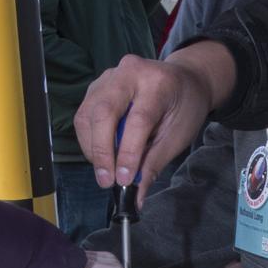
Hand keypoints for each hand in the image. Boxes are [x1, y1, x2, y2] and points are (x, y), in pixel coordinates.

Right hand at [73, 46, 235, 196]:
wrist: (183, 79)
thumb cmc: (184, 107)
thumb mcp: (179, 135)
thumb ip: (154, 162)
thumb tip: (137, 194)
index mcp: (158, 82)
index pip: (138, 120)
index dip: (128, 153)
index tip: (124, 180)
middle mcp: (130, 72)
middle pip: (104, 112)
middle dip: (102, 151)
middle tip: (107, 180)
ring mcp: (108, 77)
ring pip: (87, 115)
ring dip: (92, 148)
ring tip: (105, 170)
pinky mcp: (96, 87)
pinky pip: (84, 116)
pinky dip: (89, 140)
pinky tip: (102, 154)